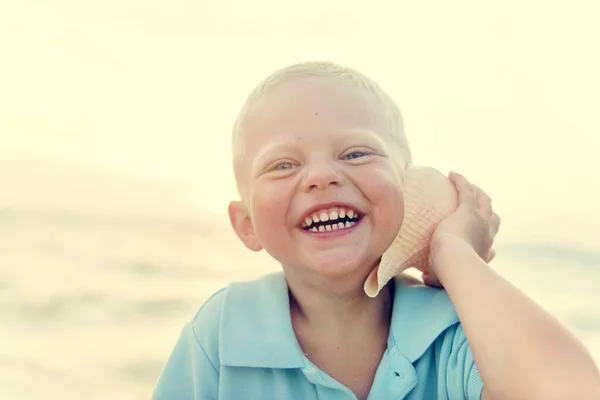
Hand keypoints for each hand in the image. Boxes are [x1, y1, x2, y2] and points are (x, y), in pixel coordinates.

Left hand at [421, 172, 500, 287]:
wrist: (454, 263)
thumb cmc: (447, 275)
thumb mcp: (441, 277)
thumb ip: (433, 278)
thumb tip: (425, 279)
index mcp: (482, 255)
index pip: (489, 248)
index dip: (488, 244)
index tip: (483, 244)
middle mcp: (487, 237)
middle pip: (494, 220)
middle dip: (488, 213)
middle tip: (477, 206)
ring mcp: (480, 221)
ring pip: (484, 201)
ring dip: (478, 192)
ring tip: (468, 186)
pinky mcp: (468, 211)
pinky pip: (467, 191)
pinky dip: (461, 181)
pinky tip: (451, 174)